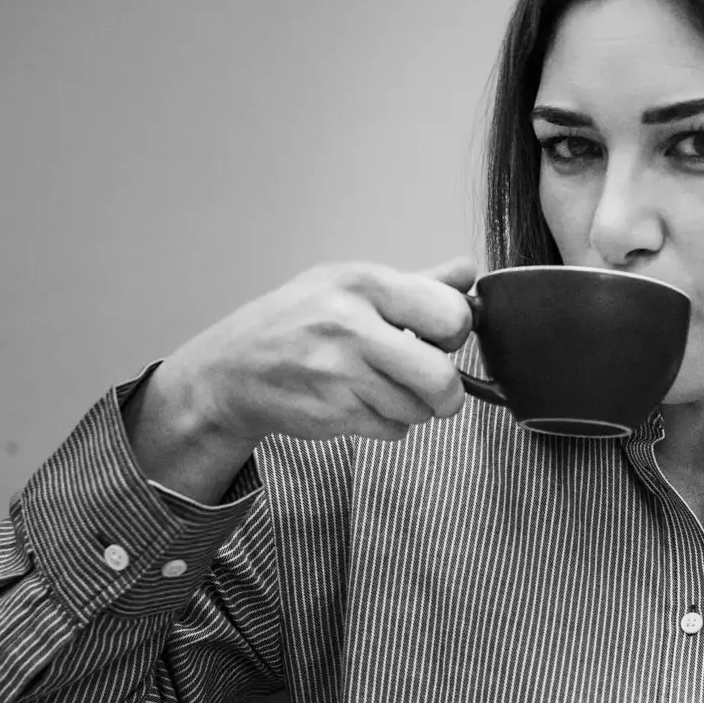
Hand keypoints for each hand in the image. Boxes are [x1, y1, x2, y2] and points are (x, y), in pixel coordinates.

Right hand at [178, 255, 478, 448]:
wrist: (236, 367)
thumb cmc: (299, 321)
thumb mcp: (351, 285)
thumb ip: (416, 284)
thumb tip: (467, 273)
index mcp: (365, 284)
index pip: (450, 313)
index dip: (456, 332)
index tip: (441, 338)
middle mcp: (351, 326)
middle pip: (441, 377)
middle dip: (448, 391)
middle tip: (434, 385)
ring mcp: (341, 373)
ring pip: (418, 409)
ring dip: (411, 406)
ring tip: (380, 387)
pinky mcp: (334, 412)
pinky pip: (393, 430)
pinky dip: (387, 423)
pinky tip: (361, 403)